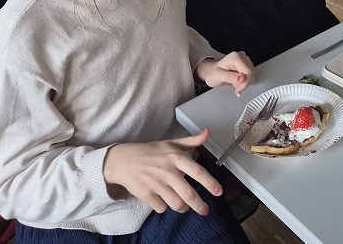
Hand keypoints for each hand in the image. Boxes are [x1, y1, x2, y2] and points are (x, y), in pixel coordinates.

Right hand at [102, 130, 220, 214]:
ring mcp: (156, 184)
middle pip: (188, 195)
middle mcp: (168, 171)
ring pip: (177, 204)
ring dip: (183, 208)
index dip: (210, 183)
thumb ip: (191, 141)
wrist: (123, 160)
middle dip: (199, 206)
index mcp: (176, 157)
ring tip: (184, 205)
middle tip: (205, 210)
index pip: (197, 171)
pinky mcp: (146, 195)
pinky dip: (165, 207)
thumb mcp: (171, 143)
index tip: (219, 192)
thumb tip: (207, 132)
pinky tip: (163, 199)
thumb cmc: (150, 152)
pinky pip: (162, 208)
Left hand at [198, 52, 254, 94]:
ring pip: (252, 75)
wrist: (212, 72)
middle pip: (251, 73)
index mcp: (235, 57)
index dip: (244, 83)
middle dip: (244, 83)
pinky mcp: (247, 65)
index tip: (238, 90)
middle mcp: (242, 56)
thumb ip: (230, 77)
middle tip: (235, 87)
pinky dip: (245, 81)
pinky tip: (237, 80)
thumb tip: (242, 78)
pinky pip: (251, 75)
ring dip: (244, 82)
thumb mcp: (217, 76)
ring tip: (234, 82)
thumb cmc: (213, 73)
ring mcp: (245, 60)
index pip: (248, 71)